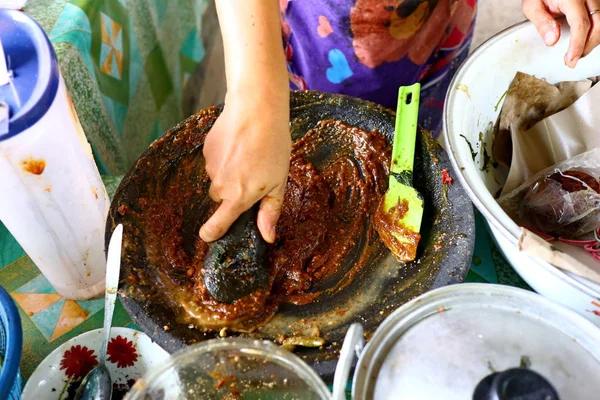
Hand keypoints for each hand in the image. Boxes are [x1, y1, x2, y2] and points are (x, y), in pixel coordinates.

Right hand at [200, 91, 290, 243]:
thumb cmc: (273, 147)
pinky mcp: (206, 150)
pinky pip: (213, 161)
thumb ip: (270, 211)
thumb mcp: (279, 182)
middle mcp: (221, 185)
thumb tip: (267, 237)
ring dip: (229, 172)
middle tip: (252, 175)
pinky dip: (223, 157)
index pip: (217, 224)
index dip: (211, 233)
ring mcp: (211, 167)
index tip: (207, 236)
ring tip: (248, 155)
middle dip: (232, 192)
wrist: (256, 110)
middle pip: (220, 198)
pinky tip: (237, 144)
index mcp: (239, 197)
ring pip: (217, 178)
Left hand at [523, 0, 599, 66]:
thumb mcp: (532, 5)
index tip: (571, 59)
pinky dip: (595, 32)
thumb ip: (542, 22)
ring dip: (593, 41)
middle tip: (572, 59)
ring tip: (577, 52)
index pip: (580, 24)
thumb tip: (552, 40)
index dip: (577, 45)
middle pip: (598, 24)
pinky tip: (584, 40)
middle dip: (587, 46)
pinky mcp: (595, 1)